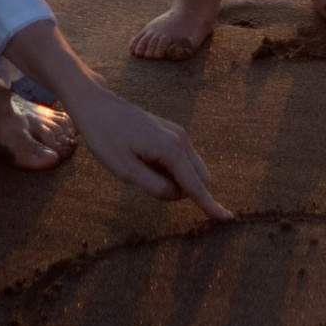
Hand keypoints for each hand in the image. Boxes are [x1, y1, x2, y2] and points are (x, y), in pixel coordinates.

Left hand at [66, 82, 233, 216]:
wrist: (97, 105)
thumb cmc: (106, 138)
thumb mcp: (126, 170)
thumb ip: (156, 187)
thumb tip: (179, 195)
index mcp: (171, 150)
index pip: (195, 185)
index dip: (209, 205)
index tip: (227, 219)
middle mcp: (180, 139)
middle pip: (196, 178)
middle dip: (182, 191)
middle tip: (145, 181)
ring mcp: (177, 133)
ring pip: (190, 168)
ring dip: (175, 180)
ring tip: (139, 166)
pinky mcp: (171, 131)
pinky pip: (181, 159)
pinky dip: (170, 169)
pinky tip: (144, 160)